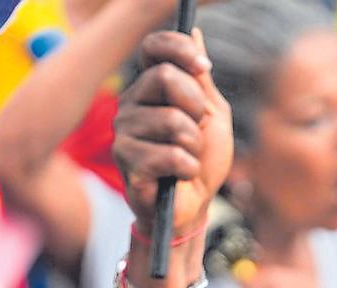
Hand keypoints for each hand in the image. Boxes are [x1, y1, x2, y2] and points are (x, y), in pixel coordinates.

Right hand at [113, 29, 231, 236]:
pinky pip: (170, 154)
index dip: (178, 50)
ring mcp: (124, 131)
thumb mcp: (212, 116)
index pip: (152, 49)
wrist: (195, 206)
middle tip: (197, 130)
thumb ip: (201, 80)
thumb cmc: (202, 160)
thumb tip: (194, 31)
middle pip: (163, 77)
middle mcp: (131, 104)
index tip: (203, 67)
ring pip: (171, 120)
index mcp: (150, 88)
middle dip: (195, 107)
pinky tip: (180, 176)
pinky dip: (188, 167)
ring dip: (194, 145)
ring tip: (188, 159)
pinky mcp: (126, 160)